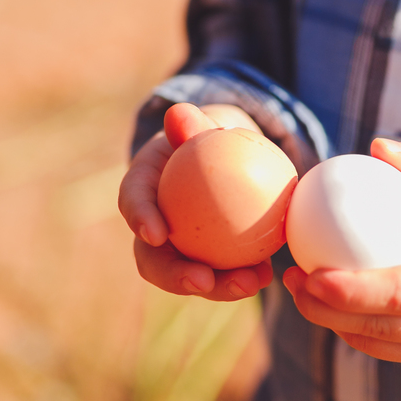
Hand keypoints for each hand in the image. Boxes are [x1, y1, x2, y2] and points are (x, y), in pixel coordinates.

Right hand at [118, 102, 273, 300]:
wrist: (223, 158)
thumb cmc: (206, 140)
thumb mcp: (200, 127)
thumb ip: (191, 124)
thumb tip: (180, 113)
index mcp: (142, 189)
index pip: (133, 202)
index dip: (140, 219)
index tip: (157, 234)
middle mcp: (152, 228)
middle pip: (154, 260)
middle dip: (175, 276)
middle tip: (202, 280)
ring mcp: (179, 250)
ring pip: (191, 275)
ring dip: (218, 286)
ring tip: (249, 283)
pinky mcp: (207, 261)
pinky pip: (222, 272)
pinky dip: (243, 275)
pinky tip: (267, 274)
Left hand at [282, 139, 400, 368]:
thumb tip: (378, 148)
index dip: (352, 289)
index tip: (310, 272)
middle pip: (379, 328)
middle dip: (324, 309)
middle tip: (291, 276)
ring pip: (373, 342)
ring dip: (328, 318)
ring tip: (298, 284)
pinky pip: (380, 346)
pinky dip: (348, 324)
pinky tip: (324, 297)